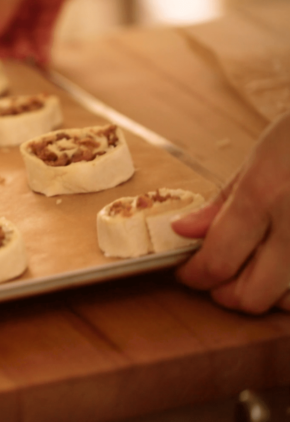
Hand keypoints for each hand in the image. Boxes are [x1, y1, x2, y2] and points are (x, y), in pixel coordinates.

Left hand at [172, 112, 289, 313]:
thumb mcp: (259, 159)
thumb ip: (220, 203)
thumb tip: (182, 231)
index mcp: (264, 195)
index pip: (217, 261)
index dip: (194, 275)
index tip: (189, 272)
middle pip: (251, 297)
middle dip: (227, 292)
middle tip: (220, 275)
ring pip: (287, 304)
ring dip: (268, 295)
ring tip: (261, 267)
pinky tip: (285, 266)